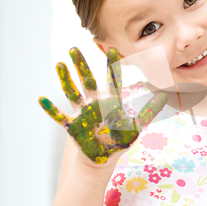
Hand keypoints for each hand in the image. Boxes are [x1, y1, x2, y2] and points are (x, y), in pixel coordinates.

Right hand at [39, 48, 167, 164]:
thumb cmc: (119, 140)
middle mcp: (94, 103)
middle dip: (81, 66)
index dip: (112, 65)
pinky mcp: (72, 126)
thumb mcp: (136, 126)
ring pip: (72, 93)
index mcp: (110, 102)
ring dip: (65, 80)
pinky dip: (51, 109)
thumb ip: (149, 111)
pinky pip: (59, 116)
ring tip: (60, 64)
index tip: (112, 48)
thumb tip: (165, 96)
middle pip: (87, 81)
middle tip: (74, 49)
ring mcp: (82, 113)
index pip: (112, 80)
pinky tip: (41, 99)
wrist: (102, 157)